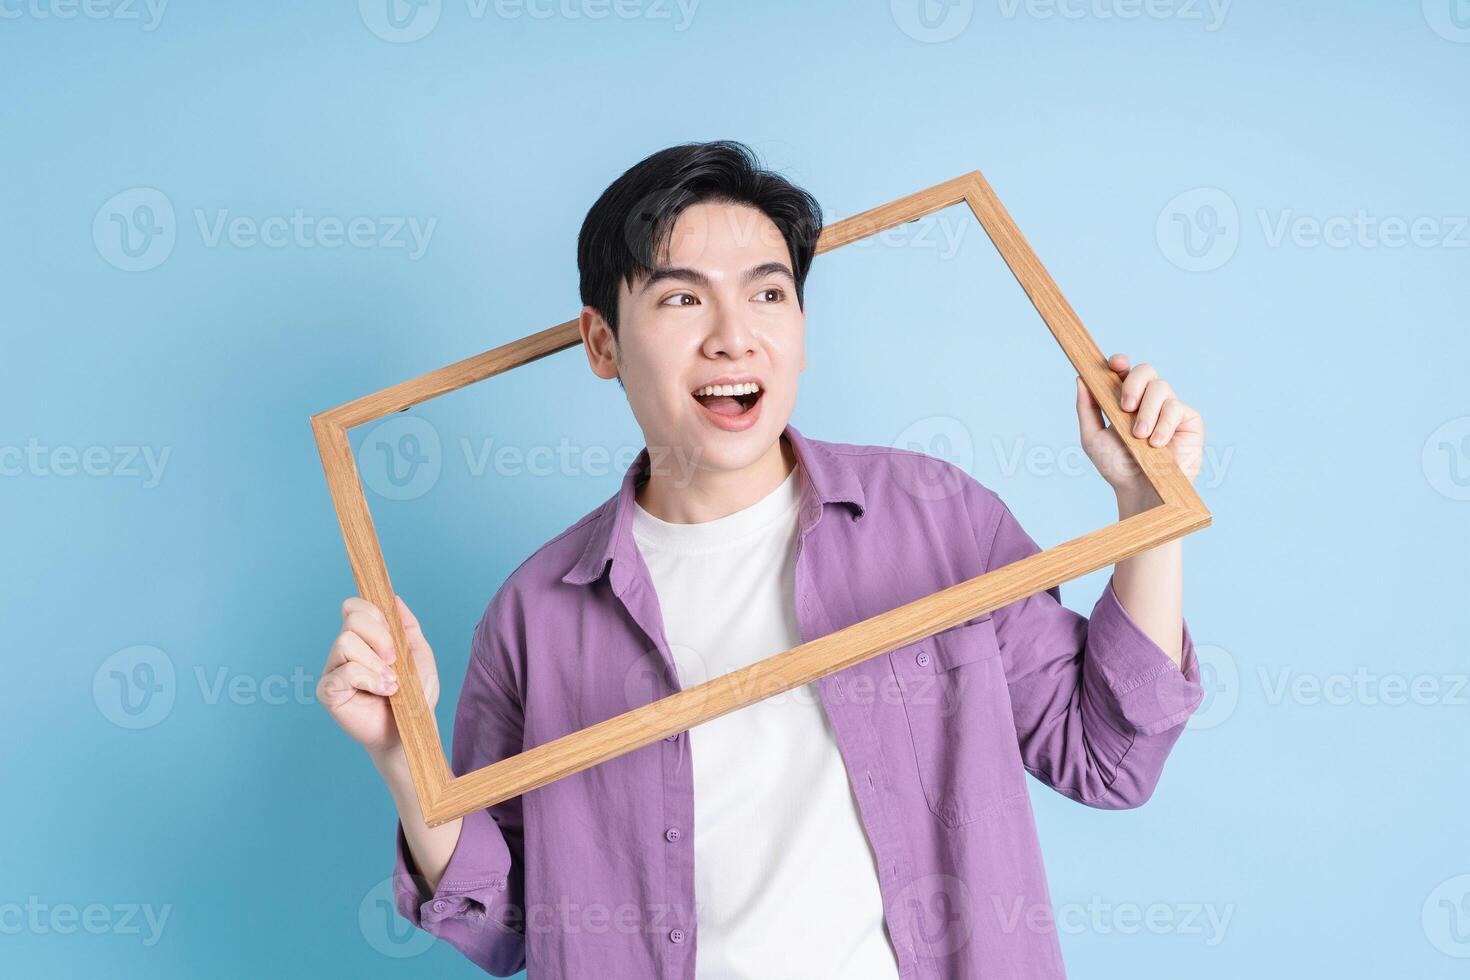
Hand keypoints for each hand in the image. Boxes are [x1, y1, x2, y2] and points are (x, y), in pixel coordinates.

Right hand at [317, 594, 439, 761]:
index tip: (393, 637)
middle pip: (351, 620)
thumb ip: (407, 626)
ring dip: (376, 663)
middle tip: (394, 661)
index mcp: (363, 640)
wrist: (413, 728)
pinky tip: (384, 691)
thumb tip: (393, 599)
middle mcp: (343, 651)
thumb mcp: (419, 654)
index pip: (353, 607)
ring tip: (391, 682)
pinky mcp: (328, 691)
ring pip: (345, 642)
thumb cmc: (415, 695)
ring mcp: (333, 670)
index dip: (374, 614)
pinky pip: (344, 672)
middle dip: (380, 638)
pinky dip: (370, 679)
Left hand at [1076, 353, 1204, 501]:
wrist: (1139, 492)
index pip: (1125, 371)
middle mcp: (1149, 400)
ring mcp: (1169, 408)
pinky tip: (1156, 443)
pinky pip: (1177, 407)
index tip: (1115, 364)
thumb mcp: (1093, 437)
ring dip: (1147, 411)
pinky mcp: (1188, 420)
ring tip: (1139, 436)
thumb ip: (1086, 407)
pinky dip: (1164, 424)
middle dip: (1133, 383)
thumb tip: (1081, 376)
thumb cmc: (1116, 466)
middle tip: (1125, 407)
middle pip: (1146, 370)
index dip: (1120, 362)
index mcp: (1126, 399)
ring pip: (1161, 386)